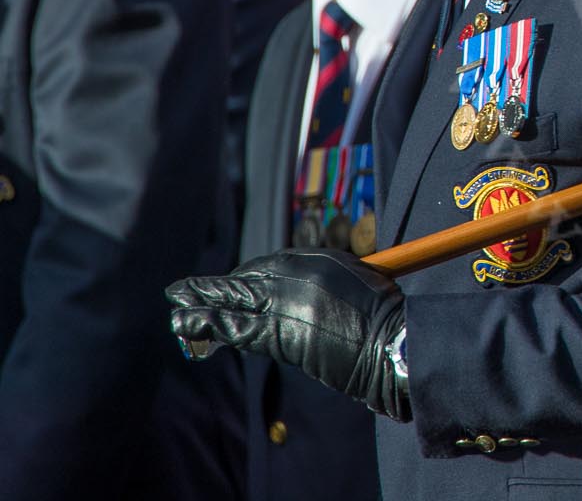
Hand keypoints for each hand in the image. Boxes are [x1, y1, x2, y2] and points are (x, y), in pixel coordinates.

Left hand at [167, 249, 411, 419]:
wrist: (386, 341)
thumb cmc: (378, 312)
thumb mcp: (351, 277)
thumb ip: (317, 279)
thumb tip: (294, 292)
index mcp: (312, 259)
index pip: (265, 266)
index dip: (242, 278)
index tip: (229, 287)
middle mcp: (292, 276)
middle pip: (242, 280)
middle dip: (210, 287)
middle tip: (180, 290)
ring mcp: (282, 303)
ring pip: (231, 301)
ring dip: (199, 304)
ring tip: (176, 306)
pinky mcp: (276, 333)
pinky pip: (235, 327)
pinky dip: (208, 324)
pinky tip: (187, 323)